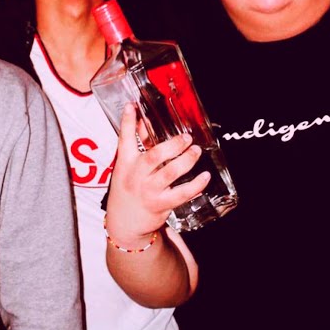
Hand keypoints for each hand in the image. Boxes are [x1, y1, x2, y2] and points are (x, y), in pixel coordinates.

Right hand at [104, 104, 210, 246]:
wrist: (124, 223)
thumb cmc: (128, 189)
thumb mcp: (126, 167)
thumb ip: (137, 144)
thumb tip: (142, 120)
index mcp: (125, 163)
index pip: (124, 140)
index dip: (128, 122)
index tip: (132, 106)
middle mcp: (136, 176)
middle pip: (154, 157)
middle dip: (172, 145)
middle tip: (186, 138)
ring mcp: (148, 191)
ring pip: (169, 174)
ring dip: (186, 161)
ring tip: (196, 151)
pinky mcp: (160, 205)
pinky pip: (181, 194)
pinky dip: (195, 185)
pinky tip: (205, 177)